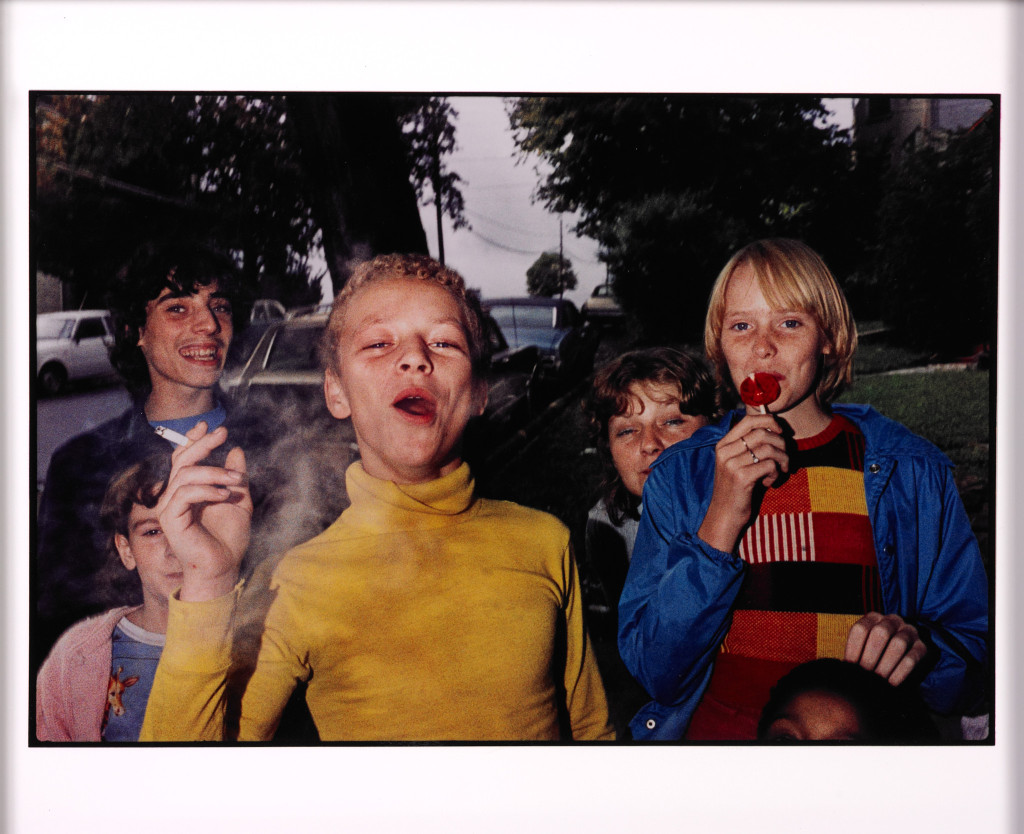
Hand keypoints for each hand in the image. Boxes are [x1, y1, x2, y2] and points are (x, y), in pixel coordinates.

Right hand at [156, 422, 251, 601]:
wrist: (225, 566)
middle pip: (181, 461)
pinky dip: (206, 490)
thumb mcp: (239, 499)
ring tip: (235, 481)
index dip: (193, 440)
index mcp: (189, 490)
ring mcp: (170, 507)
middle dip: (201, 444)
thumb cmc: (230, 537)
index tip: (208, 425)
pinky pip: (184, 494)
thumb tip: (236, 450)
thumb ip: (236, 476)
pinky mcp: (171, 520)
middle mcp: (175, 496)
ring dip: (213, 472)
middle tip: (221, 433)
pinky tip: (224, 495)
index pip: (184, 459)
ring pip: (185, 475)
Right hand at [697, 414, 788, 552]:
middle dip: (781, 444)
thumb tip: (776, 428)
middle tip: (784, 459)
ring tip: (780, 471)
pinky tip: (769, 483)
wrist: (724, 516)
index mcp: (723, 444)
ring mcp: (731, 464)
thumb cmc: (737, 489)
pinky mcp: (741, 477)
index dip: (769, 421)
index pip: (749, 420)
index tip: (780, 432)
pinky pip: (770, 465)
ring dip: (782, 460)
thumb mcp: (738, 463)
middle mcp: (725, 451)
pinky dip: (776, 473)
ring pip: (769, 449)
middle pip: (762, 433)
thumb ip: (750, 446)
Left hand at [845, 612, 927, 685]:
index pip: (861, 629)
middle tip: (866, 673)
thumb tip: (844, 669)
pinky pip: (912, 658)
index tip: (850, 666)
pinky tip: (891, 682)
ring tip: (878, 679)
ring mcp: (909, 631)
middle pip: (881, 633)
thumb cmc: (874, 653)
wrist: (899, 654)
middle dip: (871, 656)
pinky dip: (900, 672)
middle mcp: (892, 620)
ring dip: (886, 664)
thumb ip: (854, 653)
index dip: (854, 649)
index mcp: (873, 617)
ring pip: (898, 644)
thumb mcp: (862, 647)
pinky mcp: (922, 646)